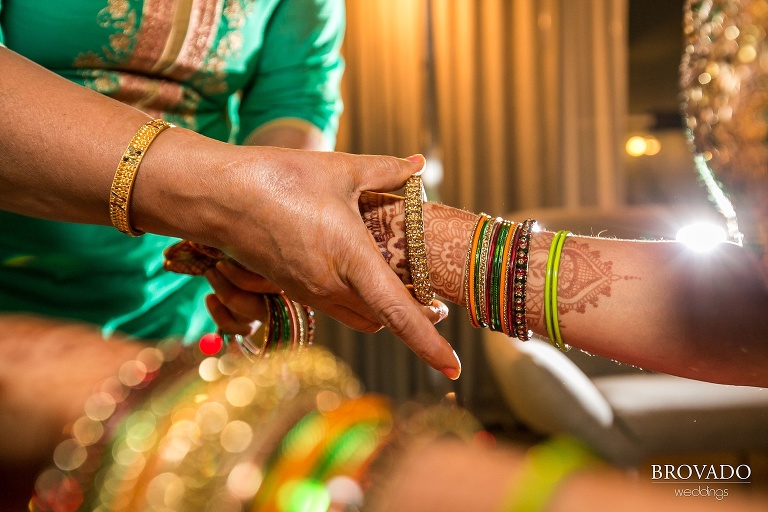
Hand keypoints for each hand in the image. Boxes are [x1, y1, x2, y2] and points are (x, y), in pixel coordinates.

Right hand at [157, 147, 460, 378]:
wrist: (216, 195)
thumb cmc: (277, 178)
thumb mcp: (338, 170)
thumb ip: (385, 170)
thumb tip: (418, 163)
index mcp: (350, 259)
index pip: (398, 312)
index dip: (429, 344)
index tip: (455, 368)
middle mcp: (329, 287)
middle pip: (383, 320)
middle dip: (410, 318)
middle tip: (431, 296)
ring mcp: (308, 292)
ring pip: (358, 316)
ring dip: (381, 308)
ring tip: (397, 281)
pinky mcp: (292, 288)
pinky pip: (334, 305)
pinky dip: (354, 297)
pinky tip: (354, 267)